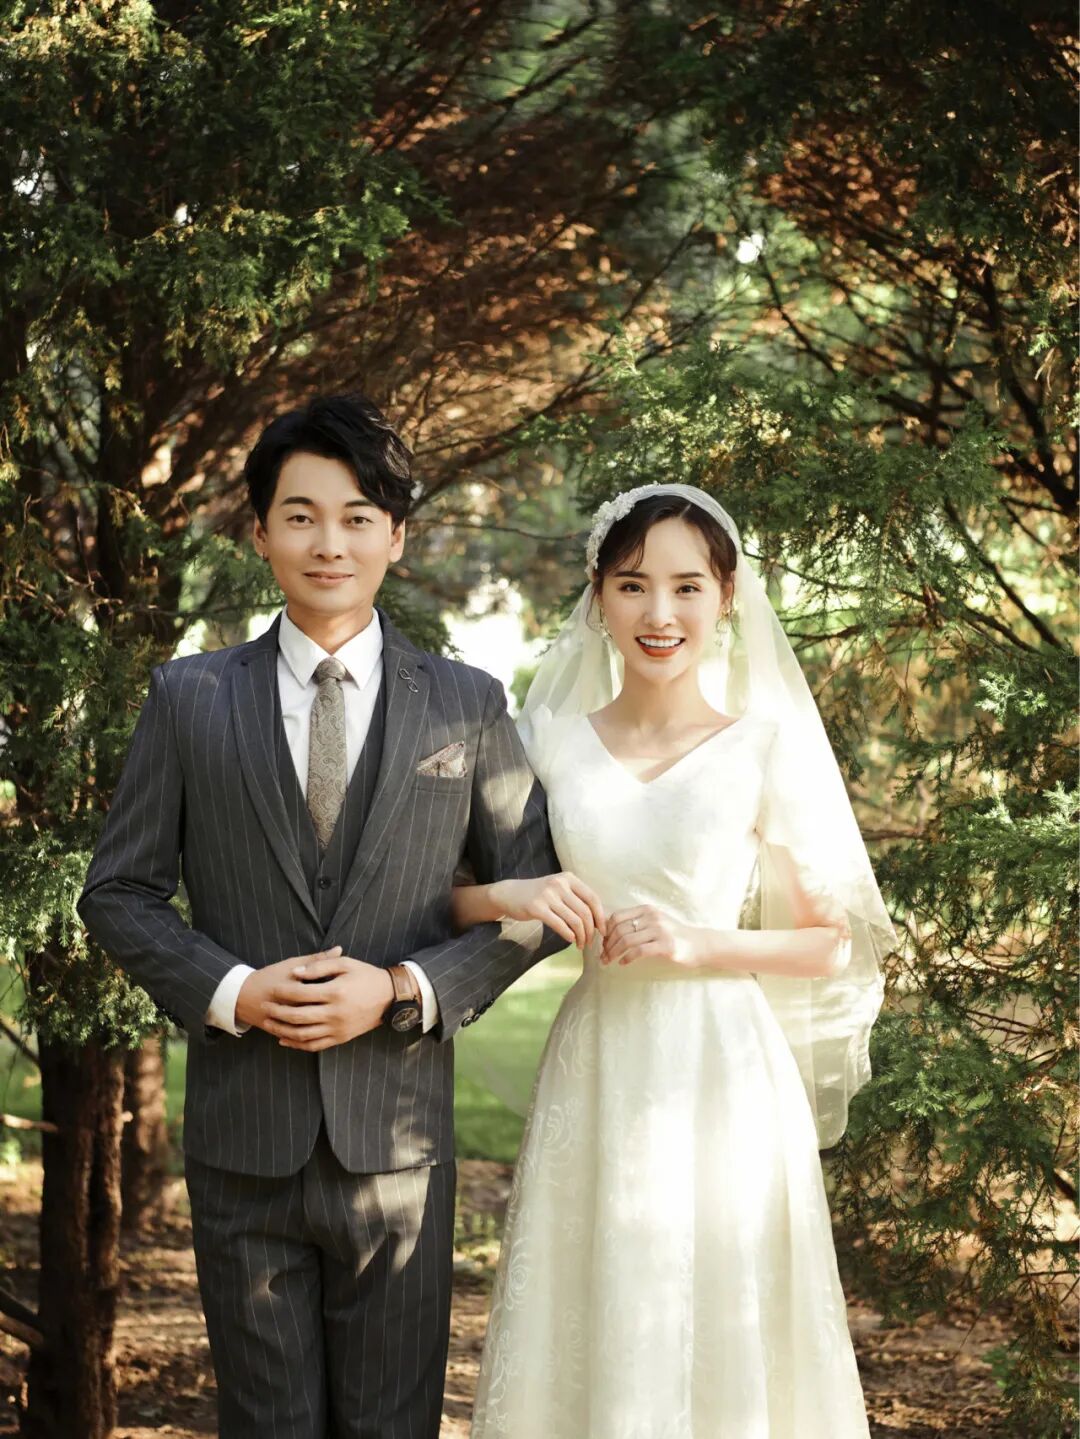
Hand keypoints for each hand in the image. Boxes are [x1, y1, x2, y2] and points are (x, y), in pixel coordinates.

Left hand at [238, 947, 394, 1051]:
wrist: (389, 997)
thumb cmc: (366, 976)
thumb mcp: (346, 964)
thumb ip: (320, 964)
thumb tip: (295, 972)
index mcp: (336, 992)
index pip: (300, 993)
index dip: (283, 991)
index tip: (272, 989)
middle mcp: (335, 1013)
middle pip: (298, 1015)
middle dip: (277, 1011)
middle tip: (264, 1007)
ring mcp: (338, 1028)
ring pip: (303, 1034)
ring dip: (282, 1030)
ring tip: (269, 1023)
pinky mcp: (341, 1038)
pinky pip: (314, 1045)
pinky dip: (297, 1044)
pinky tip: (284, 1039)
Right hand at [489, 872, 605, 949]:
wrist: (510, 894)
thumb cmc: (539, 894)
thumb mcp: (559, 888)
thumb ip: (577, 899)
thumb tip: (599, 920)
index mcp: (569, 878)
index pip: (592, 898)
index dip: (600, 916)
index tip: (602, 931)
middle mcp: (560, 884)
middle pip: (585, 912)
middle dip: (590, 931)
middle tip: (589, 942)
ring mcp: (548, 895)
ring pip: (574, 920)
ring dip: (580, 936)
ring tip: (580, 944)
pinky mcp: (537, 908)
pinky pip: (560, 925)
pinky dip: (568, 935)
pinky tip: (570, 940)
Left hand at [601, 906, 703, 968]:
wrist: (698, 944)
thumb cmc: (672, 935)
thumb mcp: (654, 923)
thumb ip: (635, 923)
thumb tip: (607, 932)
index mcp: (646, 910)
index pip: (616, 917)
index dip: (606, 932)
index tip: (602, 944)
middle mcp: (652, 917)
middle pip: (619, 930)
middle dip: (607, 945)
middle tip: (602, 957)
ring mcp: (659, 930)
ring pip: (627, 941)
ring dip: (613, 953)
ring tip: (608, 962)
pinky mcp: (665, 945)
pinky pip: (639, 951)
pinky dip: (627, 958)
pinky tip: (623, 963)